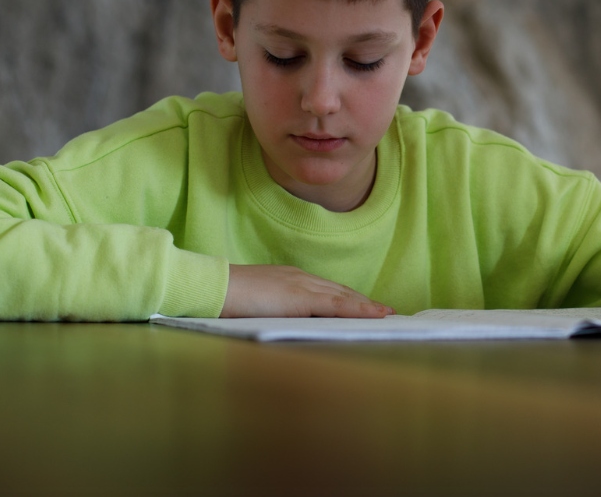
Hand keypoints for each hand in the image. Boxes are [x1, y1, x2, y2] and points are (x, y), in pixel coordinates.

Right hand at [219, 264, 395, 317]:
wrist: (214, 288)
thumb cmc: (226, 299)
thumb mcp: (256, 303)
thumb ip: (274, 308)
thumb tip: (284, 321)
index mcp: (289, 279)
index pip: (326, 289)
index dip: (347, 298)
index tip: (364, 305)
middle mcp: (300, 278)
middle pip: (340, 291)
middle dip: (363, 302)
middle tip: (384, 311)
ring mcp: (302, 286)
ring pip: (343, 297)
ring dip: (367, 307)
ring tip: (386, 315)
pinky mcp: (301, 298)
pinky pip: (337, 305)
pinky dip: (359, 310)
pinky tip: (374, 315)